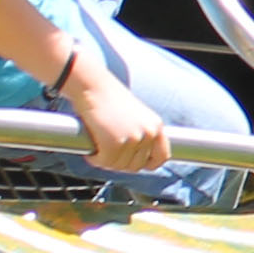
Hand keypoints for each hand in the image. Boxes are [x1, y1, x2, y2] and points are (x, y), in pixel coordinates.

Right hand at [60, 56, 171, 175]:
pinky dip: (95, 159)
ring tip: (98, 148)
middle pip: (136, 166)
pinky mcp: (115, 143)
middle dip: (120, 163)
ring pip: (119, 166)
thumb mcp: (135, 116)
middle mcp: (149, 133)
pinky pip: (104, 162)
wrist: (93, 86)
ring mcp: (134, 139)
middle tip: (106, 154)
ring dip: (106, 161)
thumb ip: (141, 134)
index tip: (133, 163)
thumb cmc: (109, 99)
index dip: (147, 164)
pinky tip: (91, 150)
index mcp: (156, 126)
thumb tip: (137, 163)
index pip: (162, 157)